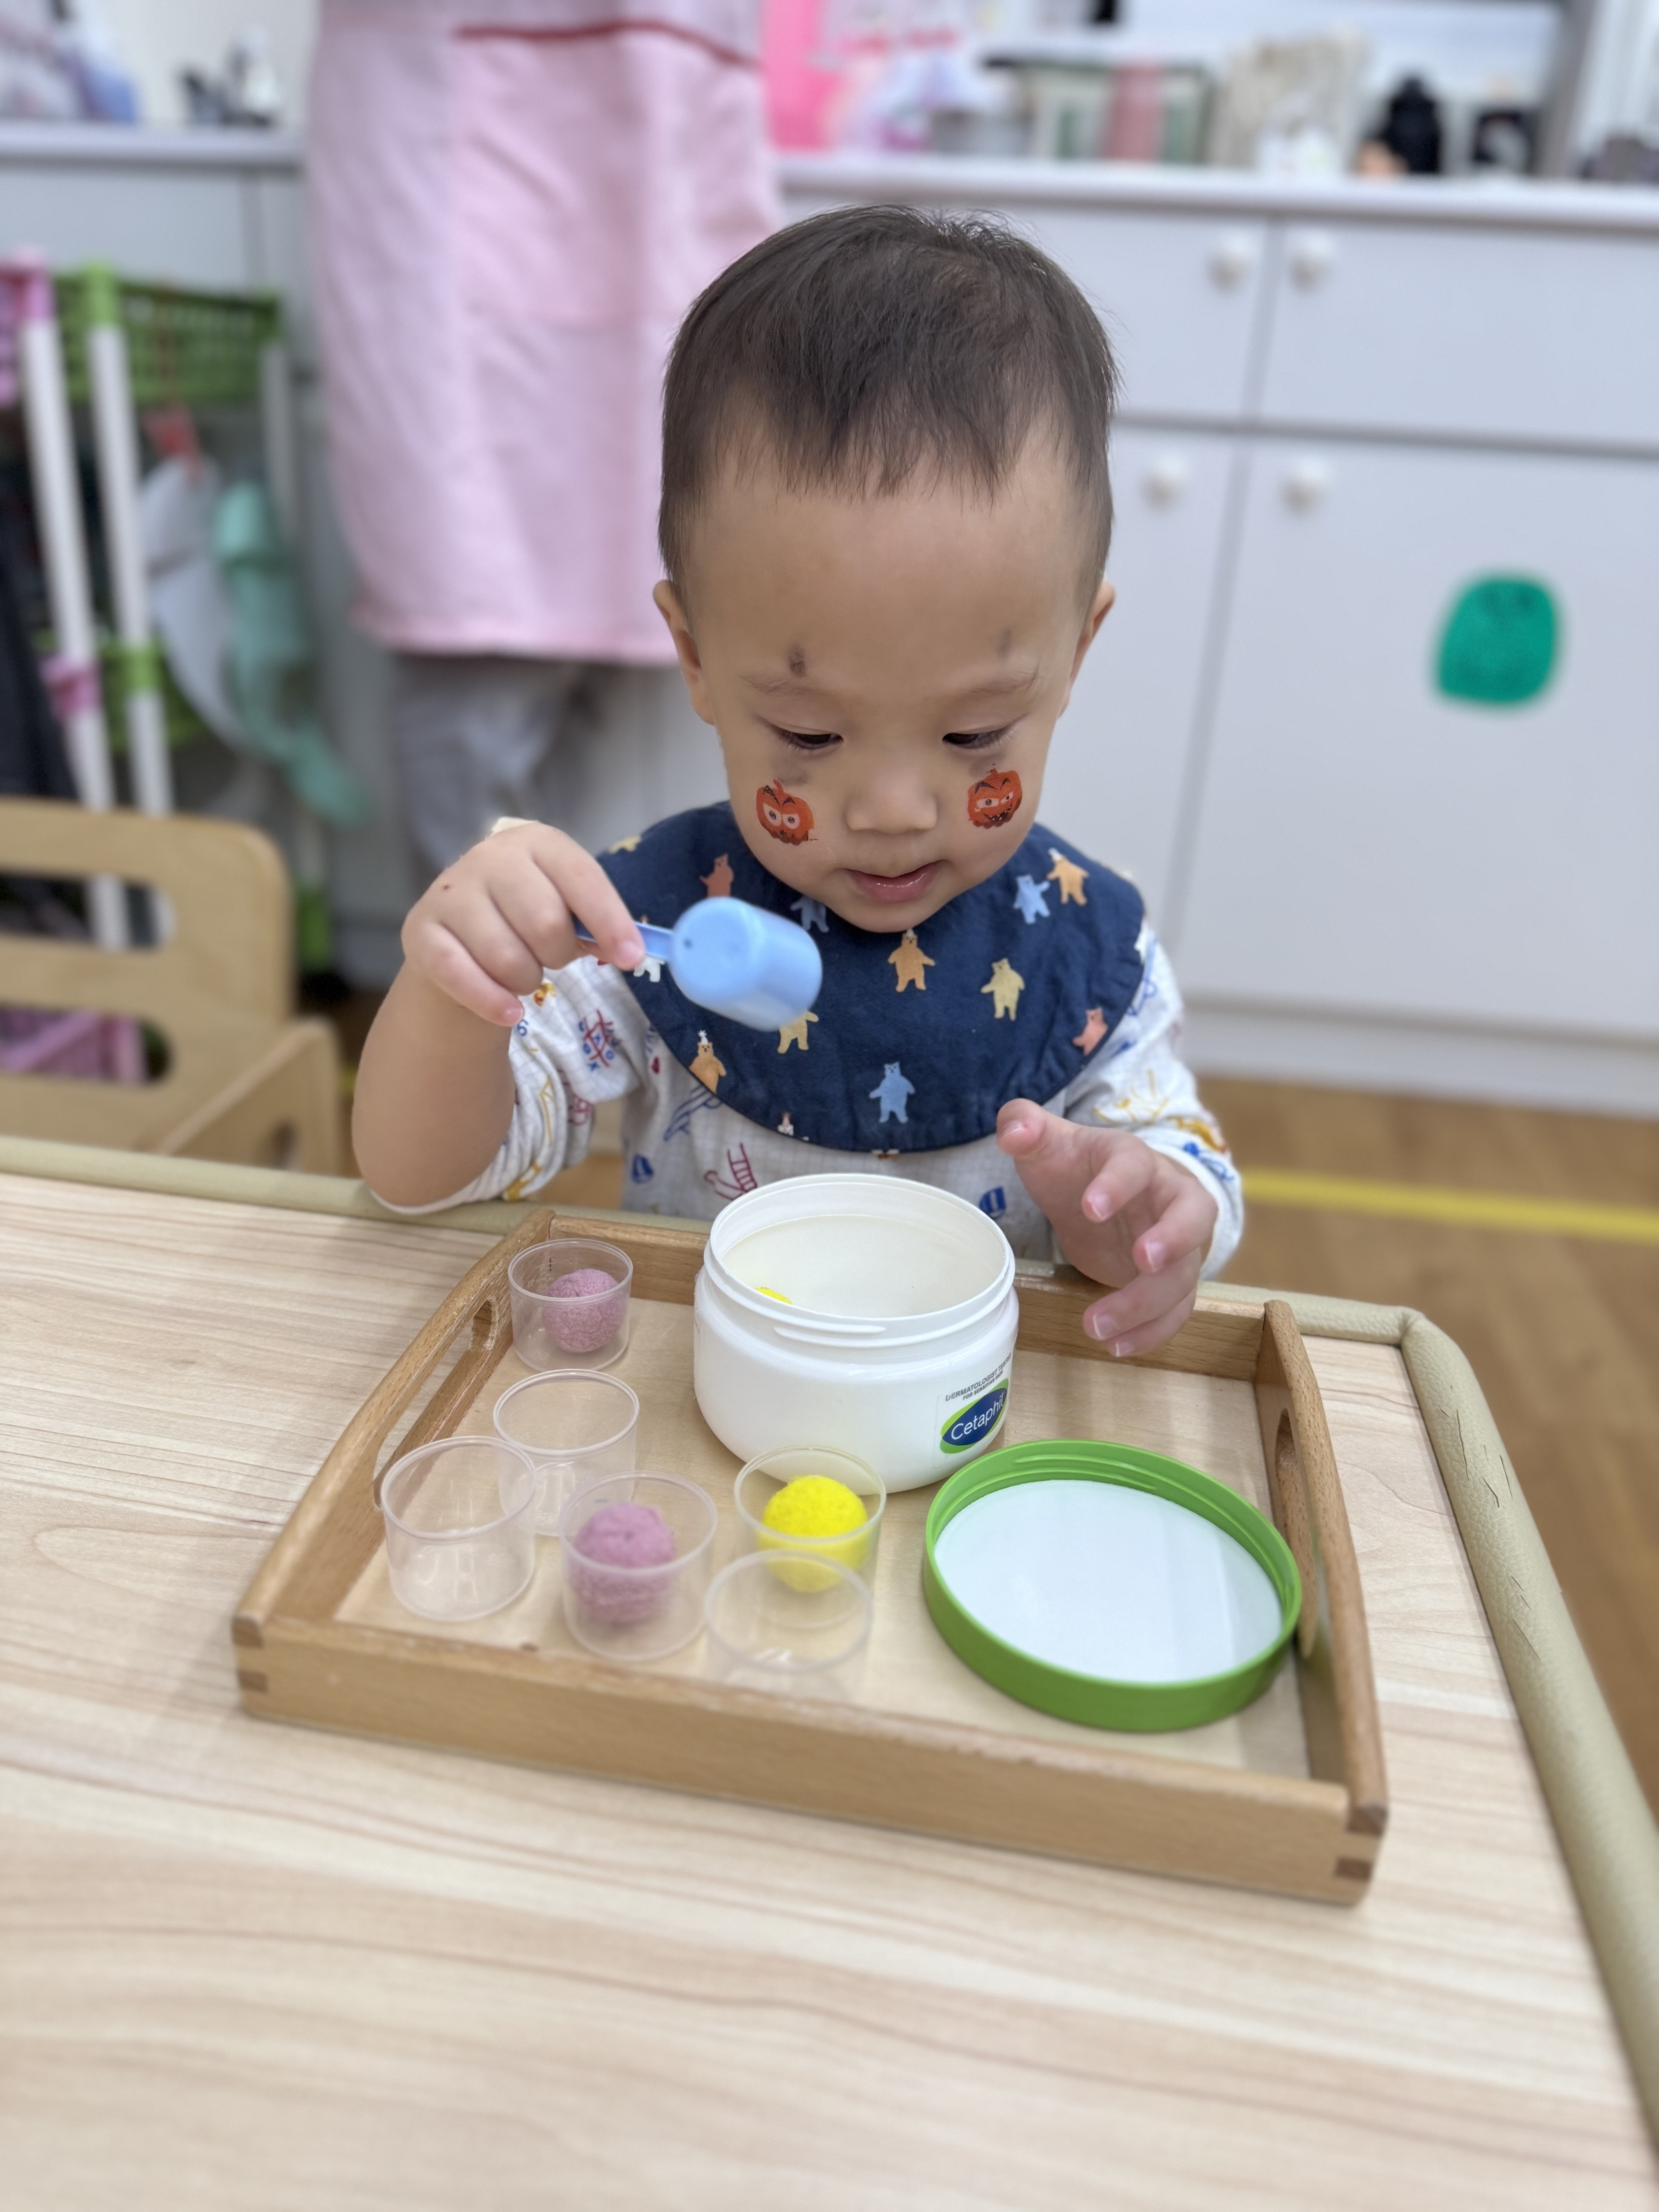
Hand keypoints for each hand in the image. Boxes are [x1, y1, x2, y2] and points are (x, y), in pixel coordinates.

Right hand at [401, 822, 644, 1025]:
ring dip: (527, 980)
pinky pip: (462, 976)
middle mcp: (489, 857)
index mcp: (536, 842)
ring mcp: (450, 892)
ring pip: (506, 957)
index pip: (581, 877)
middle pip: (544, 921)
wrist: (459, 938)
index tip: (632, 958)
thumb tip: (629, 951)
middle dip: (559, 954)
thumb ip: (596, 924)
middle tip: (553, 958)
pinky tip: (509, 1013)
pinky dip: (492, 1002)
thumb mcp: (565, 910)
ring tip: (523, 973)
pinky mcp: (420, 931)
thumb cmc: (524, 920)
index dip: (610, 920)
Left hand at [996, 1101, 1218, 1355]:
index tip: (1090, 1207)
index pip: (1135, 1164)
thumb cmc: (1078, 1168)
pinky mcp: (1173, 1279)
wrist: (1103, 1197)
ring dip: (1146, 1303)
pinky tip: (1118, 1347)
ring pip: (1182, 1273)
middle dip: (1174, 1238)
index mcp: (1134, 1160)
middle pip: (1192, 1215)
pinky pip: (1177, 1308)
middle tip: (1141, 1260)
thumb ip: (1026, 1128)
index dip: (1118, 1184)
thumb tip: (1013, 1128)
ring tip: (1097, 1327)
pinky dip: (1153, 1331)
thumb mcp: (1049, 1146)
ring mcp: (1178, 1243)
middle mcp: (1169, 1199)